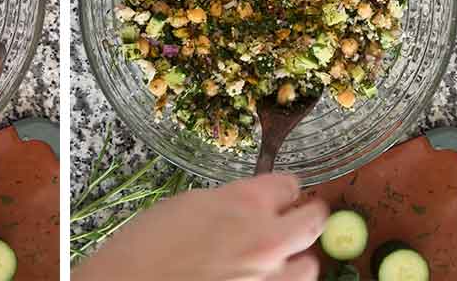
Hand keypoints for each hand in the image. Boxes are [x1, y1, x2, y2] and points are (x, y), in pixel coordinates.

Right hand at [73, 174, 328, 280]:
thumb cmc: (143, 249)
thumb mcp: (185, 206)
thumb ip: (225, 204)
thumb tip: (243, 207)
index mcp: (243, 203)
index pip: (288, 185)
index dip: (282, 188)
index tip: (280, 192)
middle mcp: (266, 237)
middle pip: (314, 220)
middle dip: (306, 216)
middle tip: (297, 217)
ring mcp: (269, 276)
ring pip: (310, 265)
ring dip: (297, 258)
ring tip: (279, 258)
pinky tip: (261, 278)